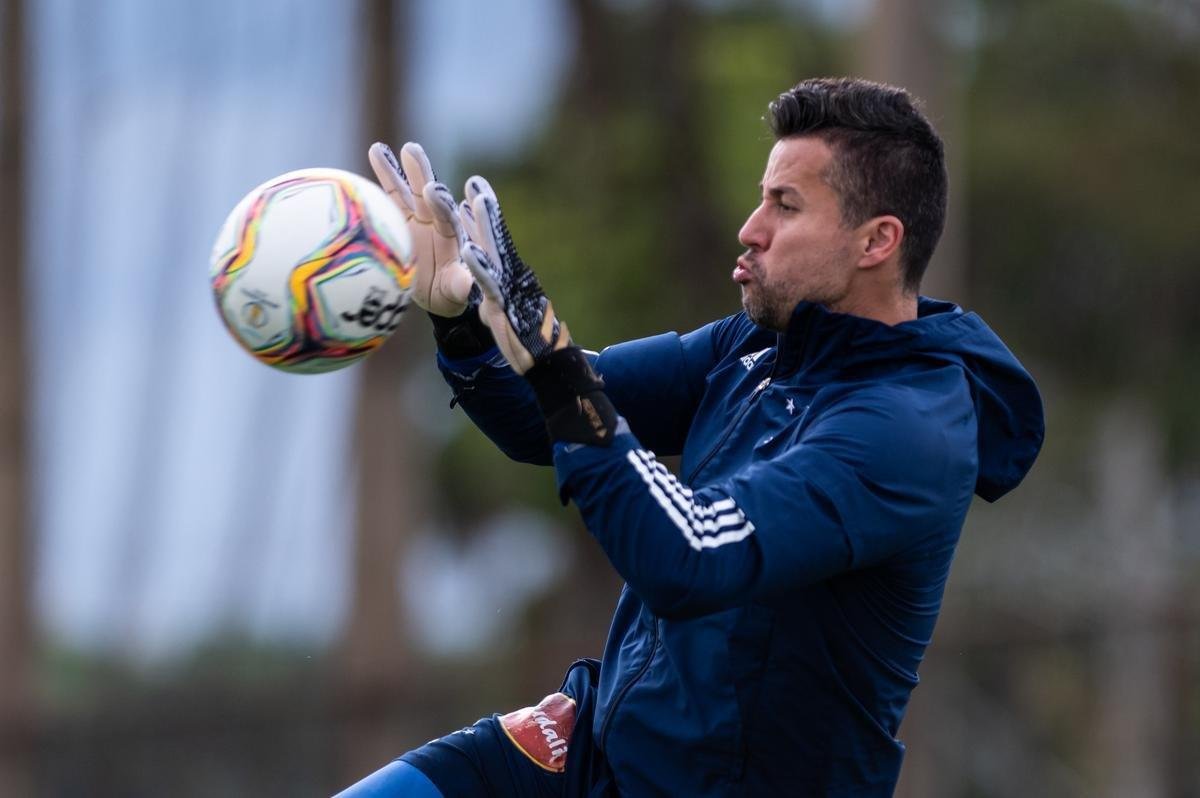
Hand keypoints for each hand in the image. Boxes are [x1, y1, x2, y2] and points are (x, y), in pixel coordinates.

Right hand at [368, 141, 474, 316]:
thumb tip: (467, 283)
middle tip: (411, 151)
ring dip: (396, 169)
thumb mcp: (456, 292)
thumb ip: (459, 284)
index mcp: (453, 237)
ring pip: (406, 190)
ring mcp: (417, 218)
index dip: (441, 204)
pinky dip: (383, 176)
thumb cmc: (450, 294)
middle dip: (421, 174)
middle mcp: (436, 221)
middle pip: (428, 194)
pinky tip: (375, 150)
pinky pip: (389, 197)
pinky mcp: (398, 220)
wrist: (436, 292)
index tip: (433, 190)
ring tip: (380, 147)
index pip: (448, 218)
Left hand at [459, 176, 568, 373]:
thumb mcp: (501, 311)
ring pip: (495, 251)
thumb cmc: (524, 336)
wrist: (547, 361)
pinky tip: (469, 250)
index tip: (474, 188)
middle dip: (486, 208)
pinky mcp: (505, 306)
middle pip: (494, 236)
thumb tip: (481, 286)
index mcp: (506, 273)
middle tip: (476, 182)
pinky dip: (480, 267)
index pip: (492, 239)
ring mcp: (508, 287)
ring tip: (477, 199)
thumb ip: (492, 294)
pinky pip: (489, 284)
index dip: (482, 215)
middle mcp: (509, 274)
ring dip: (485, 225)